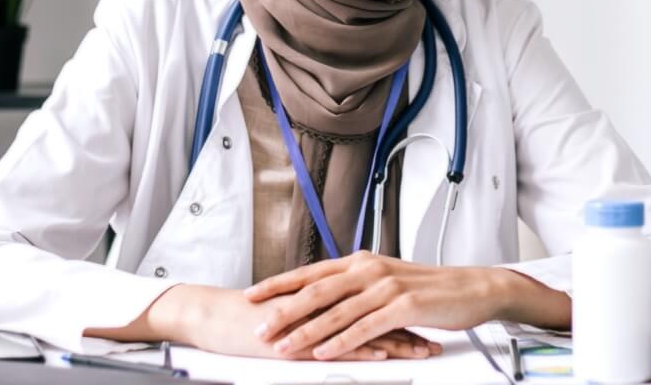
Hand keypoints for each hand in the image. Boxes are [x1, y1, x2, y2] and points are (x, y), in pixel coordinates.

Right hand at [87, 283, 441, 360]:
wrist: (210, 316)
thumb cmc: (242, 319)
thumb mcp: (287, 313)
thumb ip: (313, 314)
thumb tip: (337, 320)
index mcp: (322, 295)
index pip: (370, 302)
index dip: (400, 310)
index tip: (427, 317)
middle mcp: (322, 304)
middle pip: (375, 313)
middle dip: (409, 325)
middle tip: (439, 333)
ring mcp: (313, 321)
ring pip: (363, 329)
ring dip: (397, 341)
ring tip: (425, 350)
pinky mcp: (300, 340)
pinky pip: (338, 346)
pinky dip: (364, 350)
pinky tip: (386, 355)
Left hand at [244, 251, 568, 359]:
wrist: (472, 287)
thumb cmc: (430, 288)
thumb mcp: (387, 280)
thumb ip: (356, 286)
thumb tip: (325, 295)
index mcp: (361, 261)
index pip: (311, 273)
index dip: (279, 284)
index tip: (251, 295)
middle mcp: (369, 269)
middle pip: (316, 291)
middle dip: (282, 310)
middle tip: (258, 327)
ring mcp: (386, 287)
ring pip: (336, 311)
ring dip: (306, 331)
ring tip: (283, 346)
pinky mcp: (403, 306)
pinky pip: (365, 327)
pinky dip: (341, 341)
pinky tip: (325, 352)